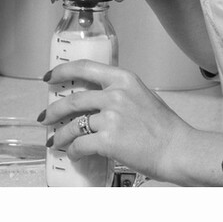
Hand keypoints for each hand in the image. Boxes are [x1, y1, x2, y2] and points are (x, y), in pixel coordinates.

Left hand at [39, 59, 192, 182]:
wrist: (177, 148)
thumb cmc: (164, 127)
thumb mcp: (142, 95)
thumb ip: (120, 92)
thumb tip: (97, 97)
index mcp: (123, 79)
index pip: (85, 67)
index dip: (62, 71)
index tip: (50, 76)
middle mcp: (115, 94)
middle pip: (73, 100)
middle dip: (53, 111)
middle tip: (45, 117)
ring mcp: (111, 117)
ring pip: (73, 126)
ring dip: (60, 135)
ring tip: (55, 141)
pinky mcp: (108, 140)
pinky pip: (80, 145)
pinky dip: (73, 151)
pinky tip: (74, 154)